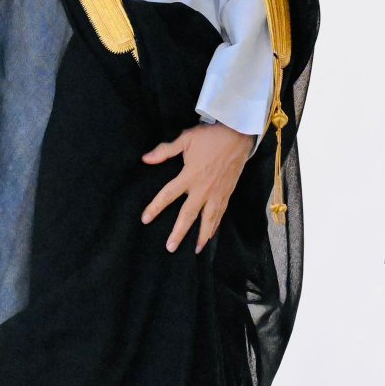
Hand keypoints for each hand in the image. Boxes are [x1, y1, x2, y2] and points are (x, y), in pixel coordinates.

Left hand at [141, 123, 254, 253]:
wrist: (239, 135)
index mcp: (190, 175)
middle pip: (188, 215)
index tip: (145, 219)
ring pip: (208, 219)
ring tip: (195, 250)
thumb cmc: (211, 136)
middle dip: (178, 232)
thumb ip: (165, 150)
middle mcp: (202, 189)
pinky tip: (211, 236)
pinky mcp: (227, 193)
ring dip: (201, 236)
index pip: (168, 195)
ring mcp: (217, 193)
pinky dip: (215, 226)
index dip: (156, 207)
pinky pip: (220, 214)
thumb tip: (145, 159)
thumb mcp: (186, 139)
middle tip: (170, 248)